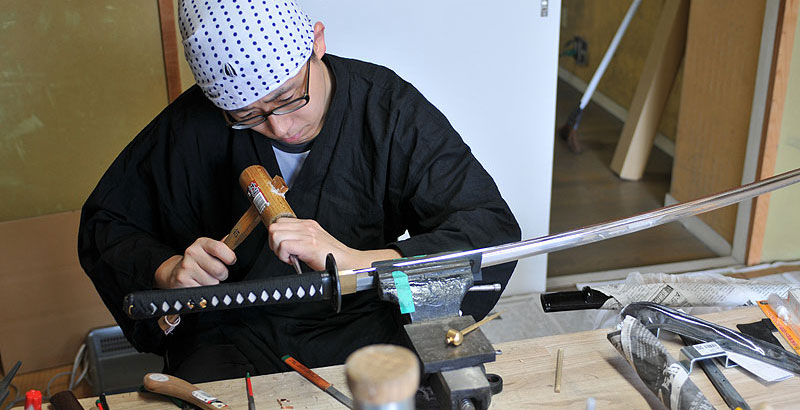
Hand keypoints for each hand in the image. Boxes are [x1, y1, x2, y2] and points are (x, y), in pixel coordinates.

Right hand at [154, 237, 236, 288]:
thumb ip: (222, 246)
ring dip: (212, 283)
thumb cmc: (197, 262)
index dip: (230, 257)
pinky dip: (204, 290)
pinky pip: (204, 290)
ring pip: (213, 282)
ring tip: (204, 278)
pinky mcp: (183, 281)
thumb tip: (233, 237)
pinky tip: (198, 283)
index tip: (231, 260)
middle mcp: (192, 253)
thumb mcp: (208, 250)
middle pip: (219, 269)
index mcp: (201, 243)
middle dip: (222, 274)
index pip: (219, 248)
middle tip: (215, 273)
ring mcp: (186, 267)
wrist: (175, 273)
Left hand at [268, 218, 400, 270]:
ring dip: (278, 249)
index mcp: (307, 224)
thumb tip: (283, 244)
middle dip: (274, 243)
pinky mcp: (308, 245)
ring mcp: (307, 234)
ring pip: (275, 234)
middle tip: (284, 253)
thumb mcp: (313, 242)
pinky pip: (283, 246)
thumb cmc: (331, 257)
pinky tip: (294, 260)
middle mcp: (306, 226)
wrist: (347, 263)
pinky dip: (284, 256)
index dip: (277, 236)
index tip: (284, 248)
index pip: (280, 221)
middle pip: (274, 227)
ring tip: (290, 256)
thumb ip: (300, 239)